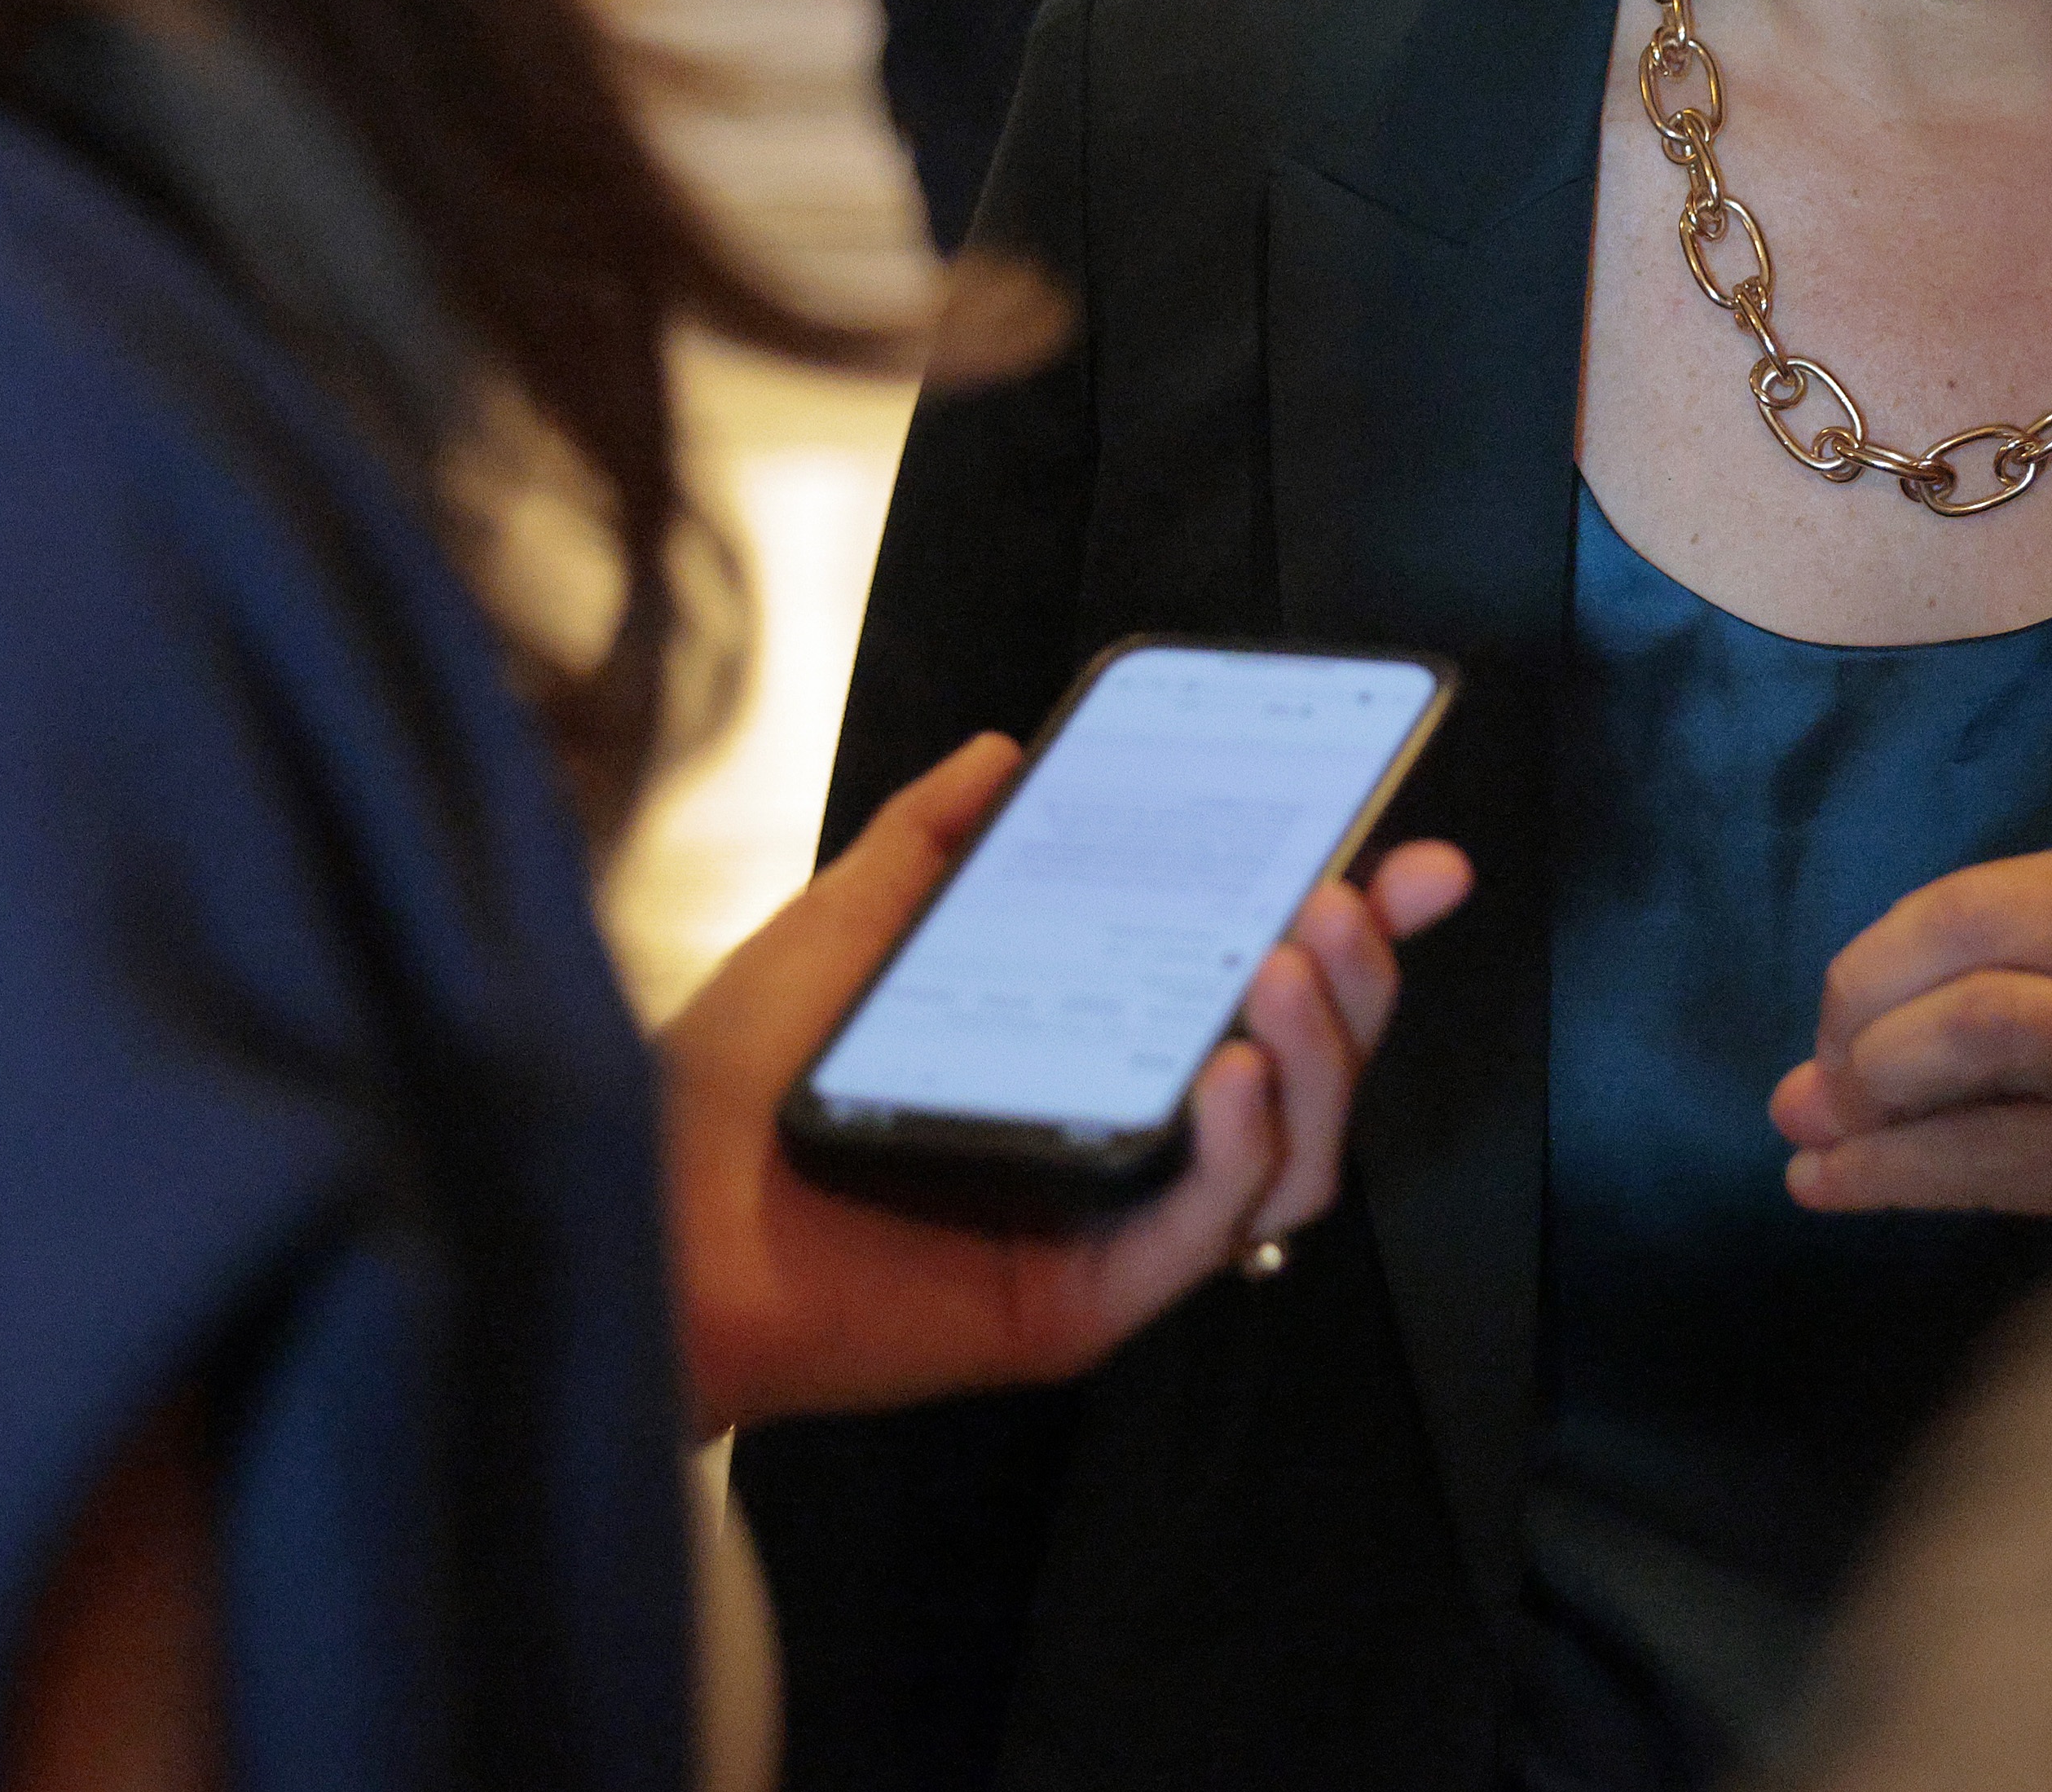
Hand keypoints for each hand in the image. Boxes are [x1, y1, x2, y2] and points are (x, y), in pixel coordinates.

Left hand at [660, 730, 1473, 1435]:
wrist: (639, 1206)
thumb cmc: (734, 1080)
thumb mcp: (852, 921)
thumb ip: (934, 840)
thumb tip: (1004, 749)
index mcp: (1096, 1054)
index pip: (1257, 990)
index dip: (1353, 931)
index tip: (1412, 855)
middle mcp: (1126, 1141)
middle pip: (1307, 1072)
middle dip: (1363, 980)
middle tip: (1356, 896)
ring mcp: (1113, 1227)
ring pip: (1292, 1157)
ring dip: (1321, 1053)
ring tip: (1296, 961)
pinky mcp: (1083, 1301)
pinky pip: (1206, 1234)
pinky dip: (1241, 1149)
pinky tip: (1230, 1069)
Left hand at [1768, 825, 2051, 1270]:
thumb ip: (1966, 1013)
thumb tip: (1795, 1090)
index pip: (1970, 893)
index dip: (1874, 963)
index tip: (1841, 1032)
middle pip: (1966, 930)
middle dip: (1860, 1010)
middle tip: (1827, 1084)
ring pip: (1980, 1027)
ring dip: (1874, 1088)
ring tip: (1830, 1137)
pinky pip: (1999, 1152)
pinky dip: (1893, 1172)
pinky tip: (1834, 1189)